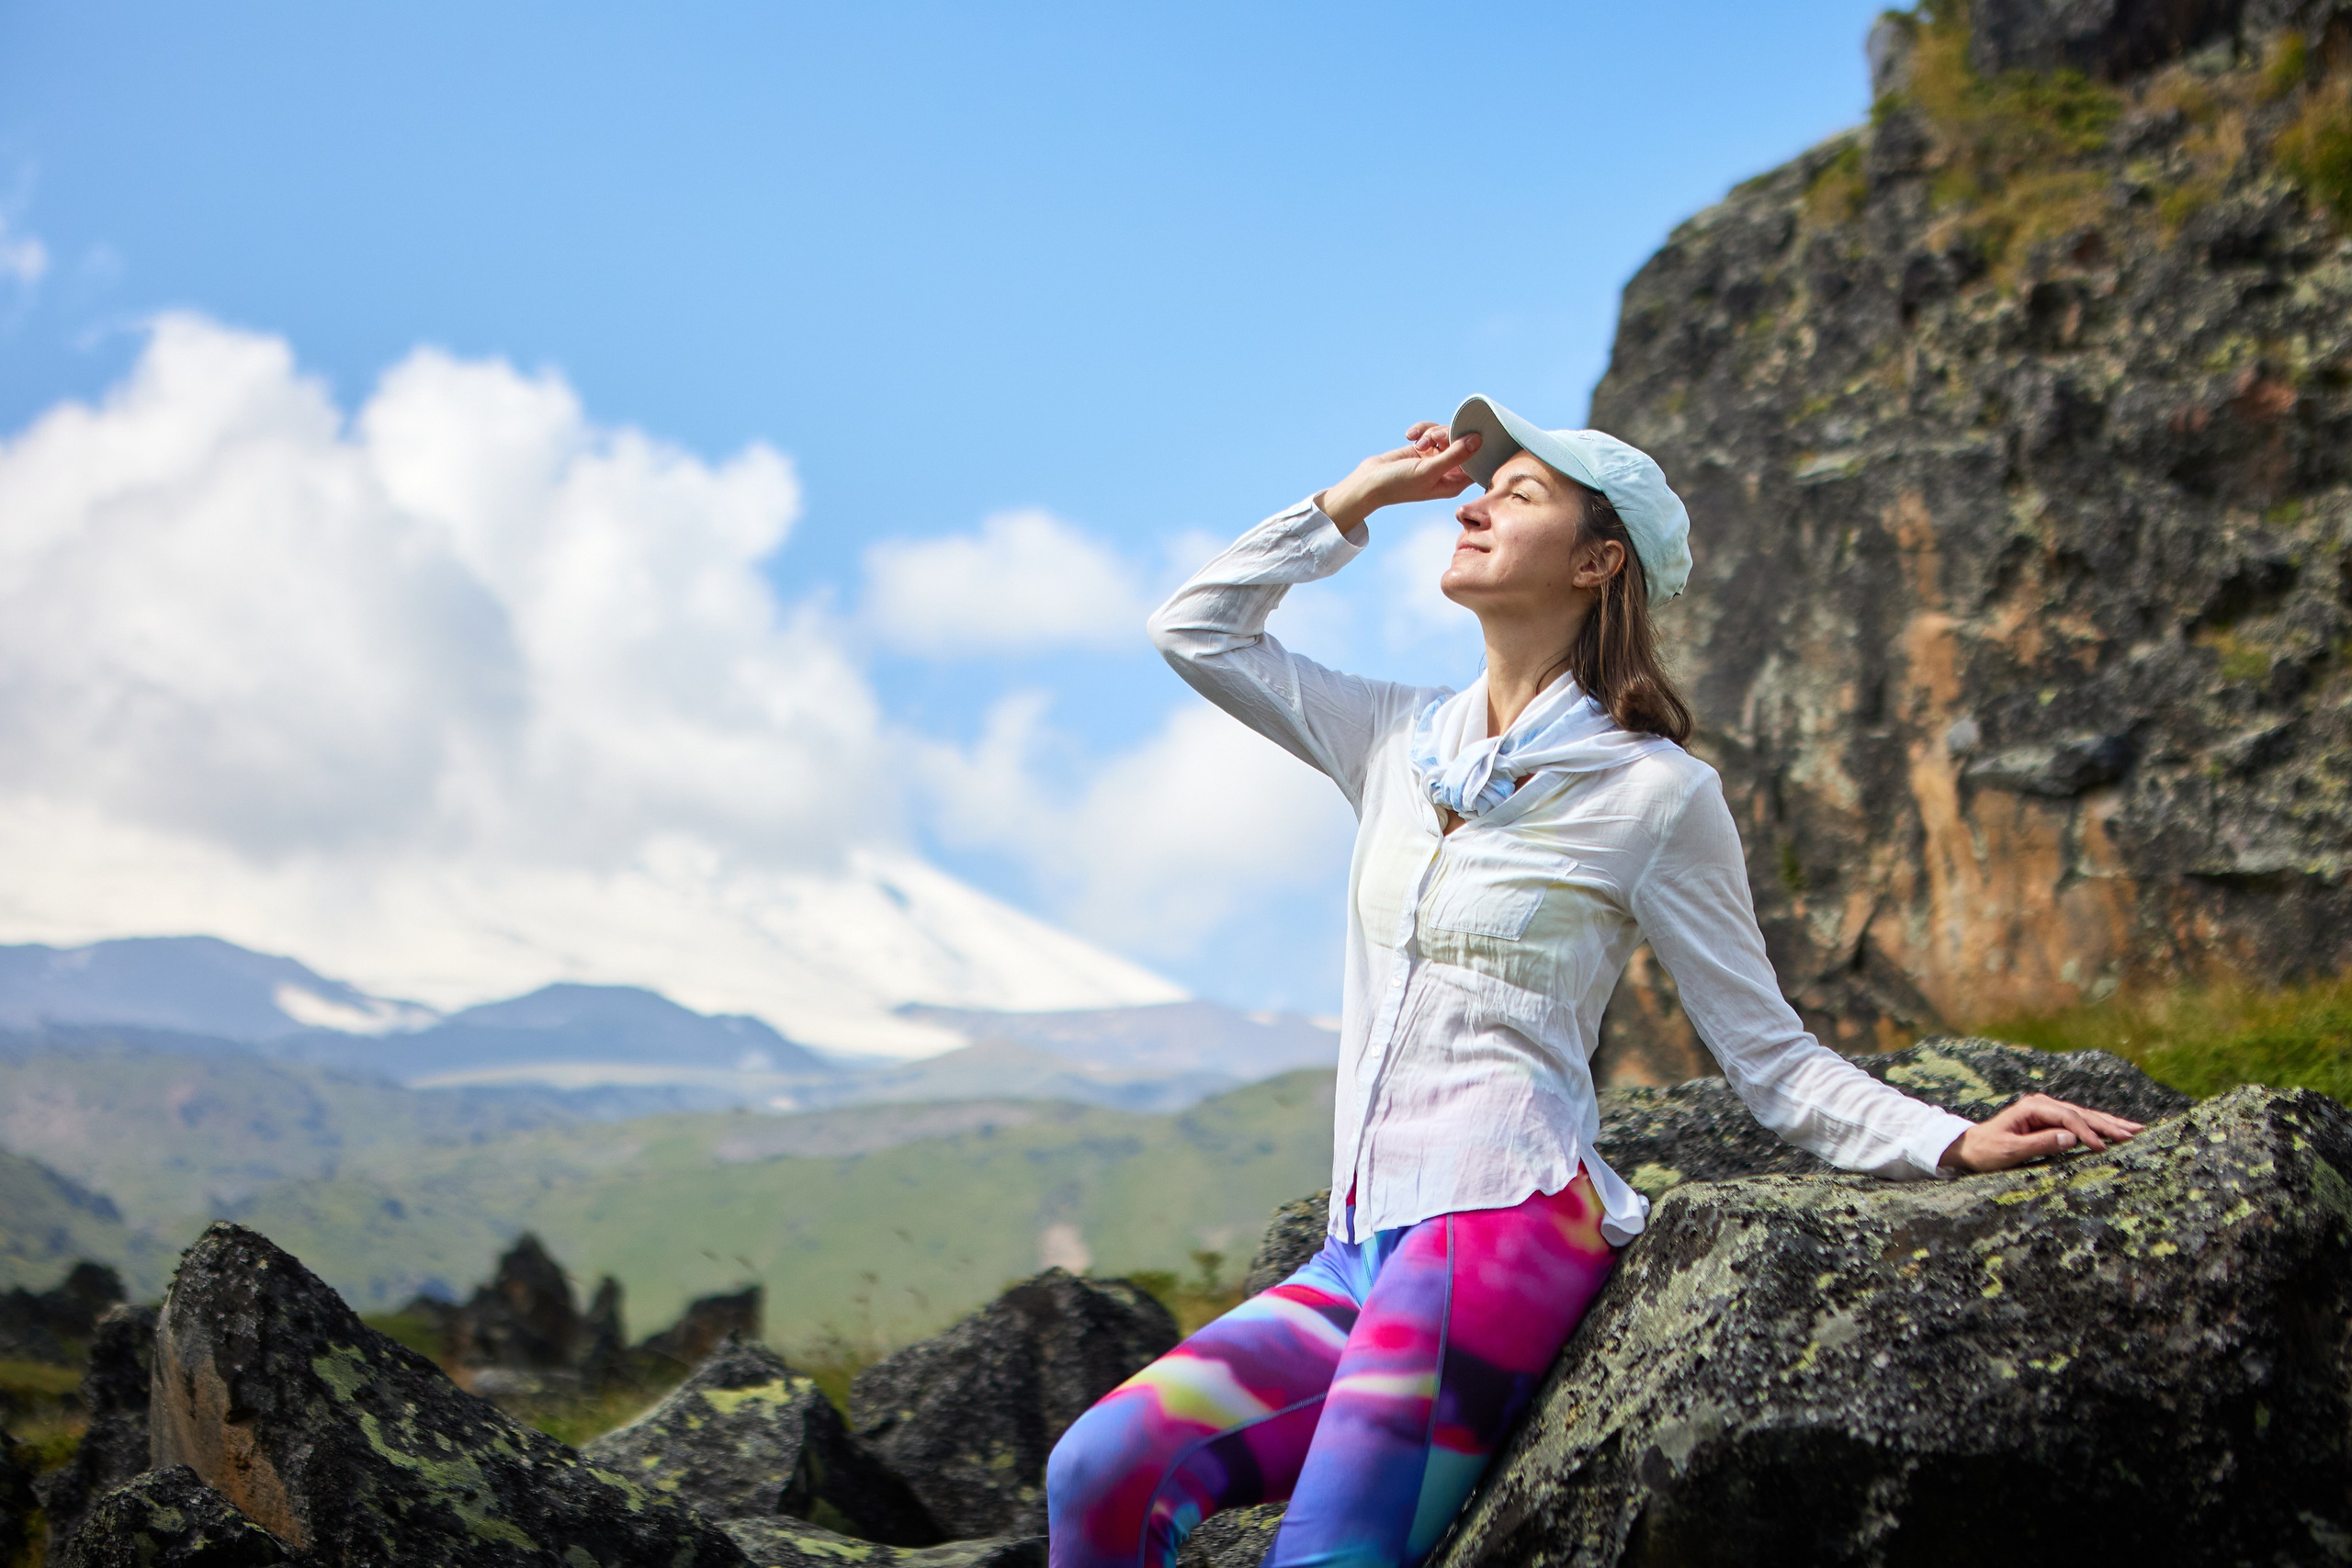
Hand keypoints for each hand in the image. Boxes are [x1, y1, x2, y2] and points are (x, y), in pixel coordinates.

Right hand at [1316, 423, 1482, 532]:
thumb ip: (1455, 455)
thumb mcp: (1429, 470)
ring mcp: (1435, 459)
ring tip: (1418, 441)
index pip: (1476, 461)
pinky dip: (1422, 430)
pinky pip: (1431, 432)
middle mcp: (1447, 471)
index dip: (1474, 446)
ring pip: (1446, 434)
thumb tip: (1478, 441)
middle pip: (1462, 443)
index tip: (1468, 433)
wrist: (1369, 482)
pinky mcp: (1422, 449)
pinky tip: (1410, 436)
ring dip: (1432, 432)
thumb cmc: (1399, 485)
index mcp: (1455, 483)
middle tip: (1433, 437)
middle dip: (1448, 435)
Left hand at [1939, 1094, 2145, 1173]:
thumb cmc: (1987, 1151)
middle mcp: (2043, 1104)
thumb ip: (2040, 1143)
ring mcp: (2048, 1111)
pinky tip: (2116, 1131)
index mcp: (2032, 1107)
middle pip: (2082, 1113)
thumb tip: (2073, 1138)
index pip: (2068, 1118)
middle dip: (2109, 1124)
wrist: (1971, 1147)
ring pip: (2085, 1116)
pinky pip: (2080, 1123)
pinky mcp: (2051, 1120)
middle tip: (2136, 1134)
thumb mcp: (2010, 1151)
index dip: (2088, 1132)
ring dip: (2110, 1124)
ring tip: (2137, 1130)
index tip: (2103, 1149)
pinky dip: (2099, 1127)